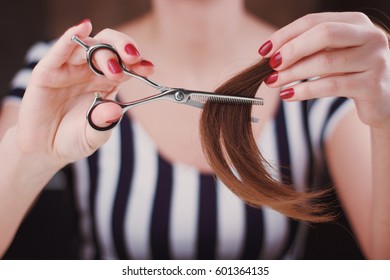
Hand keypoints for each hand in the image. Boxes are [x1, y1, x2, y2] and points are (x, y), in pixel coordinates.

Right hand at [15, 20, 153, 165]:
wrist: (45, 149)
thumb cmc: (74, 139)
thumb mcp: (94, 136)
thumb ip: (104, 124)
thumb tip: (115, 111)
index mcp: (107, 83)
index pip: (126, 65)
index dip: (138, 64)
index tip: (149, 69)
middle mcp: (90, 72)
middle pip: (110, 47)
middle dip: (124, 49)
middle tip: (133, 60)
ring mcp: (69, 69)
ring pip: (89, 46)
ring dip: (104, 52)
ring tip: (113, 70)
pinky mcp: (48, 72)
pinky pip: (59, 51)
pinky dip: (71, 37)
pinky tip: (82, 28)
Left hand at [259, 12, 389, 128]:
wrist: (383, 100)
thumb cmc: (350, 74)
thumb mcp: (333, 55)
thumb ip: (309, 49)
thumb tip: (271, 53)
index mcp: (356, 22)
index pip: (315, 21)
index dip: (286, 34)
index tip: (264, 50)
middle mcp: (370, 36)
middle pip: (324, 34)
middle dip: (292, 49)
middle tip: (271, 65)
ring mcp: (374, 60)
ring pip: (325, 62)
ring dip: (292, 73)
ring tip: (273, 82)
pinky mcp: (372, 85)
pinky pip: (330, 86)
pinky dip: (304, 90)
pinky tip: (288, 94)